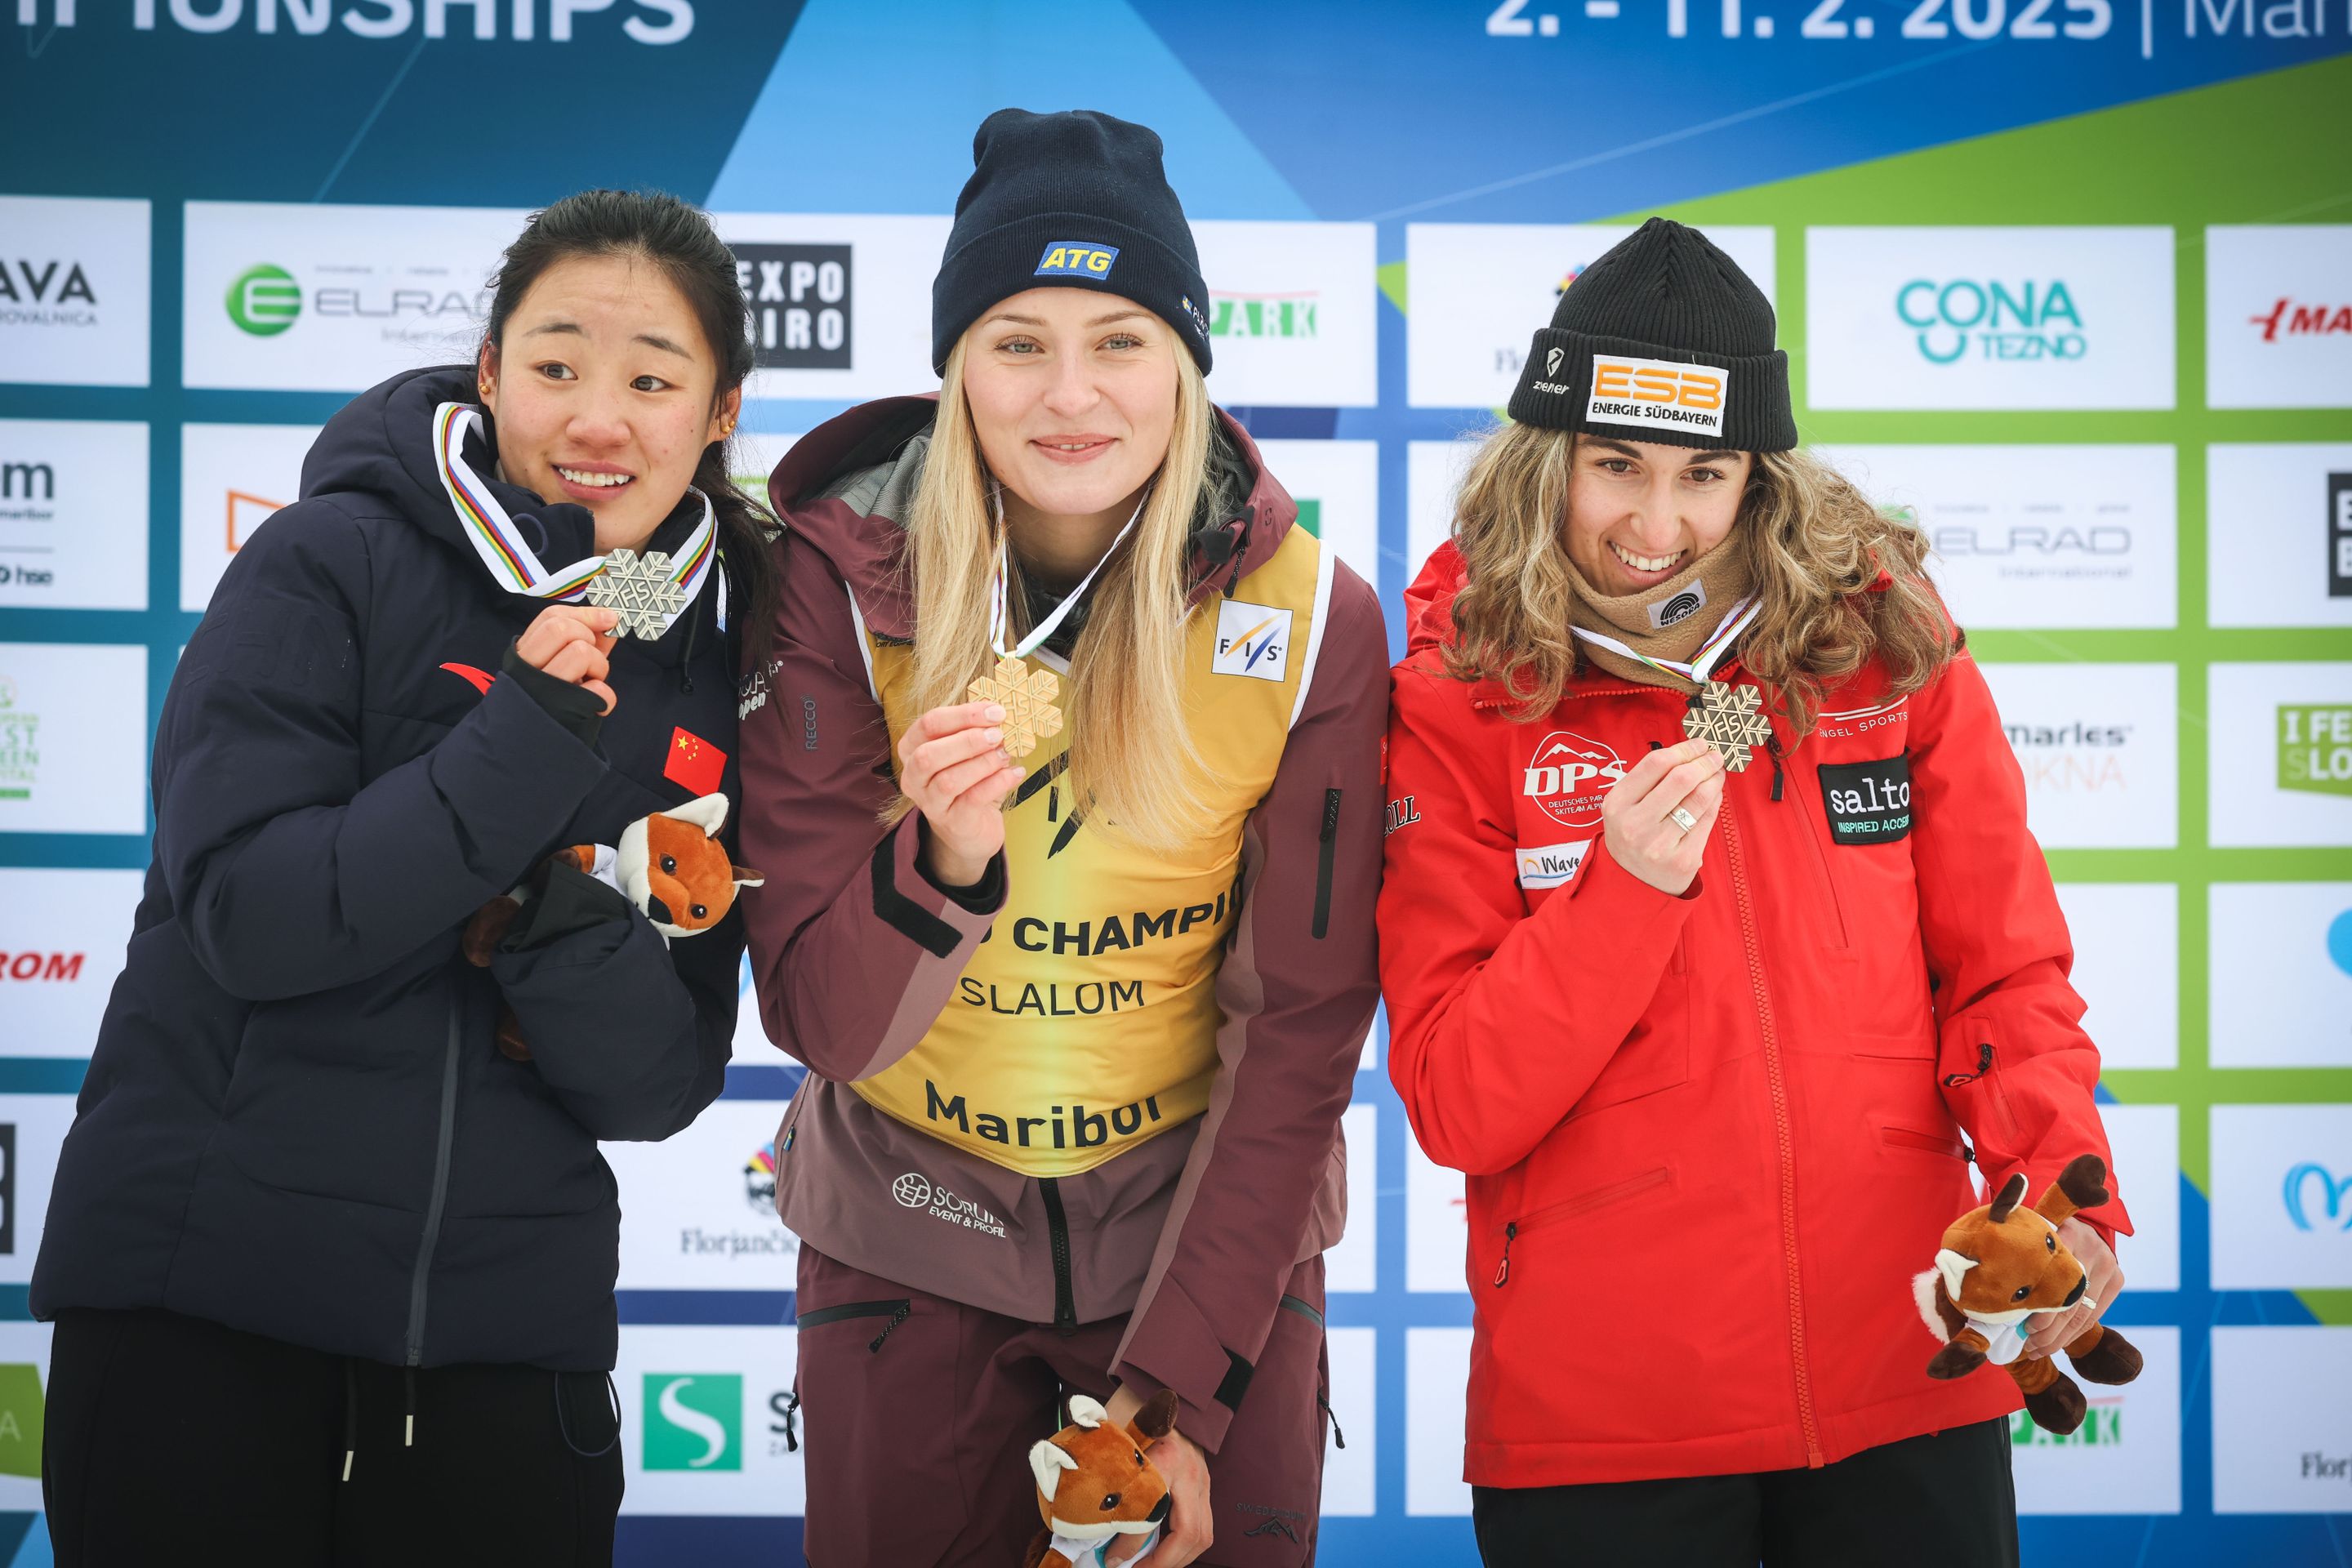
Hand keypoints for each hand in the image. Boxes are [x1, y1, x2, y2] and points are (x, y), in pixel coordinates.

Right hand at [515, 605, 620, 714]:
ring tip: (592, 681)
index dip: (584, 613)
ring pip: (580, 652)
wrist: (534, 750)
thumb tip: (608, 622)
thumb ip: (584, 643)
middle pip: (561, 628)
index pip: (550, 617)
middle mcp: (528, 670)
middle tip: (592, 658)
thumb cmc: (551, 703)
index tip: (608, 618)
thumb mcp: (560, 667)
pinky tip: (597, 705)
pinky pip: (597, 689)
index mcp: (525, 654)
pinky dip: (606, 696)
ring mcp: (543, 691)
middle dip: (588, 637)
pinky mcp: (562, 713)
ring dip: (599, 666)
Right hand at [899, 700, 1023, 887]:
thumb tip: (1000, 713)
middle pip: (928, 755)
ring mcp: (930, 803)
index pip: (929, 724)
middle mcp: (914, 777)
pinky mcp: (952, 823)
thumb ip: (976, 732)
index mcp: (912, 749)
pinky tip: (1015, 773)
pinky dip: (997, 783)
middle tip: (998, 734)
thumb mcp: (967, 753)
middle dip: (967, 741)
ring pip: (948, 780)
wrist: (971, 830)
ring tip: (1006, 755)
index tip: (995, 711)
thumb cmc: (968, 783)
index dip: (963, 715)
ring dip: (982, 763)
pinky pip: (972, 799)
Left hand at [1103, 1385, 1211, 1566]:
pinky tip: (1161, 1550)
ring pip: (1203, 1534)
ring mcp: (1202, 1477)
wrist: (1165, 1384)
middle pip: (1189, 1534)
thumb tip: (1078, 1519)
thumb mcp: (1111, 1435)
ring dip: (1178, 1558)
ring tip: (1149, 1565)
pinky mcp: (1205, 1482)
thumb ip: (1100, 1471)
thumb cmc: (1133, 1407)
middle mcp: (1190, 1472)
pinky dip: (1184, 1544)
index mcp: (1165, 1458)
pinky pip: (1203, 1524)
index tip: (1109, 1558)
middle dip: (1163, 1563)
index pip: (1152, 1516)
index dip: (1129, 1544)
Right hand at [1599, 736, 1725, 896]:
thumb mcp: (1626, 805)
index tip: (1700, 744)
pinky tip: (1714, 795)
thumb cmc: (1633, 834)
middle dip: (1704, 762)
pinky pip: (1707, 821)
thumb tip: (1692, 753)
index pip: (1655, 764)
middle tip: (1715, 756)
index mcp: (1617, 804)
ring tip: (1717, 773)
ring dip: (1714, 780)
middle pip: (1680, 779)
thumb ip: (1650, 779)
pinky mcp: (1683, 859)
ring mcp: (1659, 844)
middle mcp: (1635, 824)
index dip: (1683, 749)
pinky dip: (1715, 802)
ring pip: (1699, 799)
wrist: (1632, 883)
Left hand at [2024, 1217, 2123, 1359]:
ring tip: (2037, 1350)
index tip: (2025, 1328)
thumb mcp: (2033, 1235)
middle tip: (2028, 1346)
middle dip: (2048, 1331)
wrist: (2084, 1226)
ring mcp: (2108, 1265)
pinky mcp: (2117, 1280)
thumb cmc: (2046, 1236)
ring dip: (2059, 1338)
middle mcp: (2092, 1250)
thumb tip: (1998, 1299)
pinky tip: (2056, 1344)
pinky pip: (2094, 1317)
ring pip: (2083, 1314)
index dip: (2042, 1310)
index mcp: (2067, 1234)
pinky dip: (2073, 1334)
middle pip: (2070, 1303)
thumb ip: (2023, 1257)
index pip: (2056, 1282)